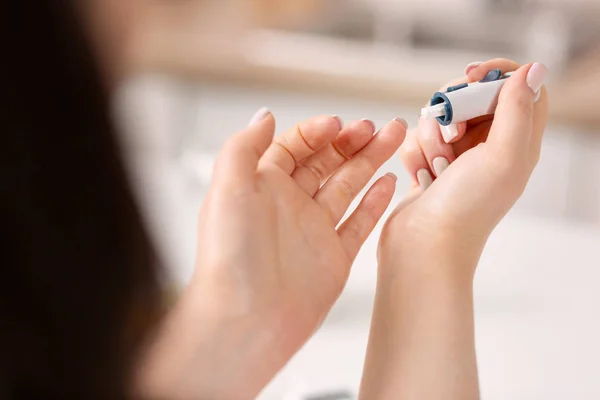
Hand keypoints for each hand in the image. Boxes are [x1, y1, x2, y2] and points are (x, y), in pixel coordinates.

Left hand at [137, 110, 406, 399]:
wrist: (248, 319)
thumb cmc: (231, 258)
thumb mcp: (227, 189)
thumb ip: (245, 147)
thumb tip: (264, 115)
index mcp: (262, 186)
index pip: (295, 146)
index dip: (317, 131)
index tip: (339, 124)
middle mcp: (289, 205)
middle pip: (326, 162)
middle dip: (351, 141)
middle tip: (377, 126)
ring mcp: (314, 230)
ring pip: (347, 186)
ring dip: (370, 161)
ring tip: (393, 138)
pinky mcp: (334, 256)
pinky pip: (359, 222)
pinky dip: (375, 202)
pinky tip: (388, 182)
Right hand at [360, 60, 548, 399]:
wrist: (424, 246)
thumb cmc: (466, 208)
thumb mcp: (501, 154)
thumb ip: (517, 109)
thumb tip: (534, 69)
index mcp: (518, 142)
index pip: (519, 88)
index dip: (496, 74)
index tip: (471, 76)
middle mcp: (490, 148)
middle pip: (473, 98)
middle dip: (454, 108)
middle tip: (451, 131)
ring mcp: (458, 158)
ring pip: (439, 117)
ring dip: (430, 136)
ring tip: (435, 167)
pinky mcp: (430, 166)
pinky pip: (417, 138)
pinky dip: (414, 153)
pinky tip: (420, 176)